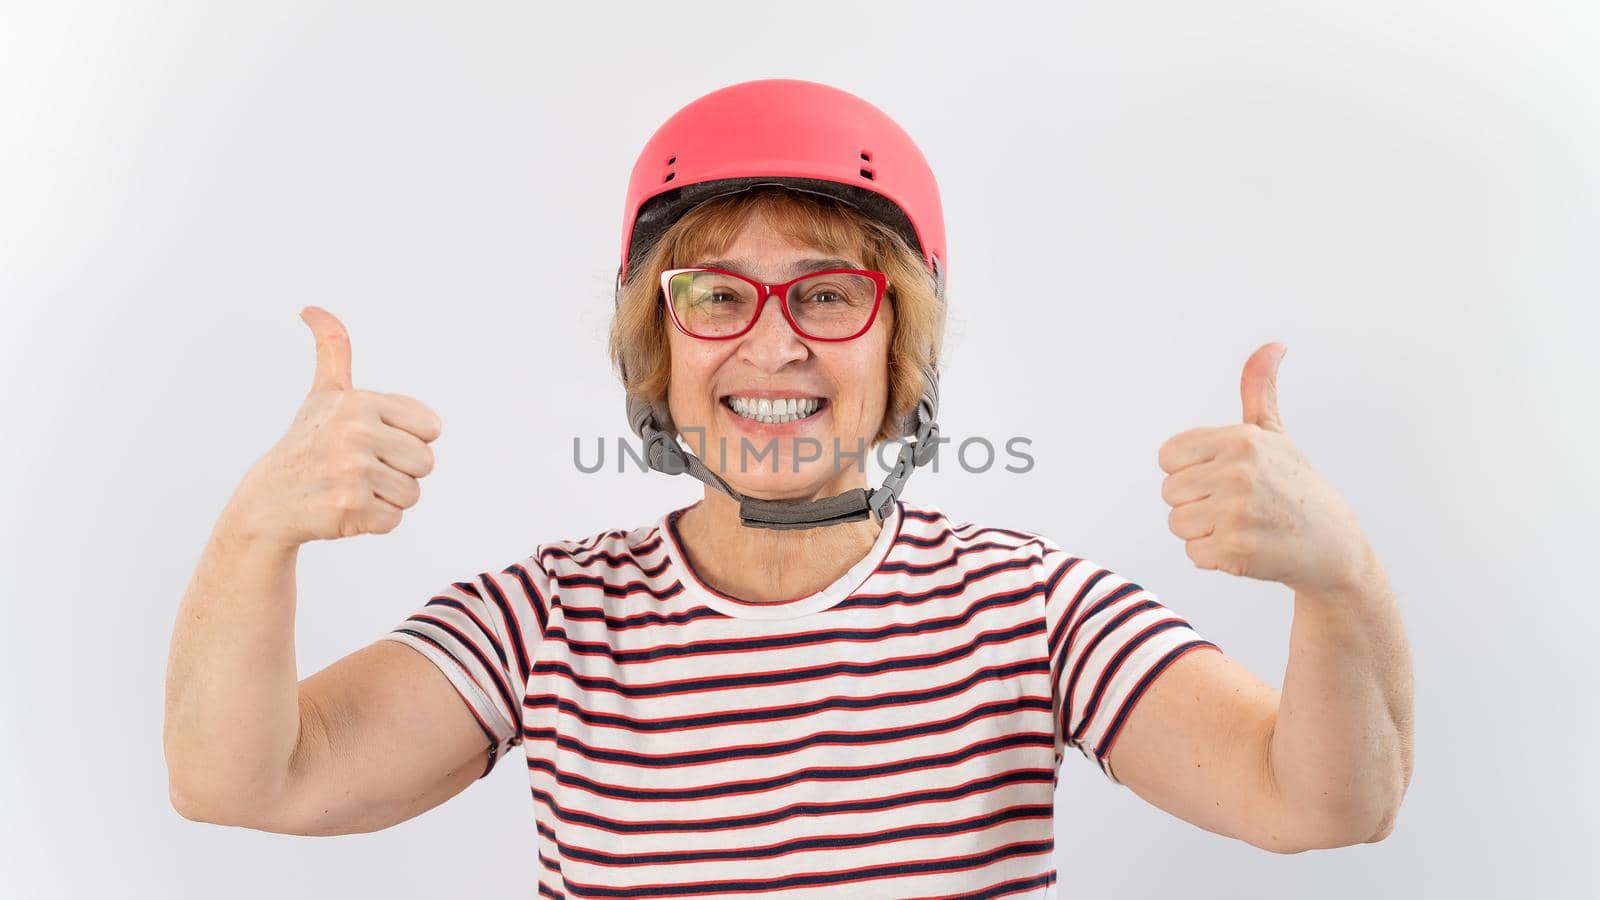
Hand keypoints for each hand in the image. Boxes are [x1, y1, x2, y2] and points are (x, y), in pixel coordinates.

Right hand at [226, 306, 443, 546]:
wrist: (267, 502)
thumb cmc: (306, 445)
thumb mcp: (322, 395)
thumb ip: (332, 351)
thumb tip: (311, 308)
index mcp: (359, 402)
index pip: (431, 428)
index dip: (406, 440)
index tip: (372, 441)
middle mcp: (355, 433)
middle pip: (426, 463)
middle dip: (399, 471)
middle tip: (359, 469)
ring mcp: (352, 472)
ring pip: (412, 493)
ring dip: (386, 498)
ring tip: (350, 487)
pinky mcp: (349, 508)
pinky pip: (394, 520)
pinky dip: (373, 521)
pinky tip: (344, 509)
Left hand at [1157, 342, 1371, 595]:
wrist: (1333, 545)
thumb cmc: (1295, 486)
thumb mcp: (1274, 434)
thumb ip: (1258, 390)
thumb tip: (1272, 345)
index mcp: (1240, 440)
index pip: (1168, 456)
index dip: (1189, 471)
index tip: (1220, 476)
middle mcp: (1238, 472)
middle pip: (1169, 492)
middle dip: (1196, 502)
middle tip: (1237, 505)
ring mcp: (1237, 512)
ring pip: (1178, 524)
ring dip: (1203, 531)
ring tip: (1241, 525)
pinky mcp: (1236, 549)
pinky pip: (1193, 554)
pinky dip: (1214, 557)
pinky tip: (1246, 546)